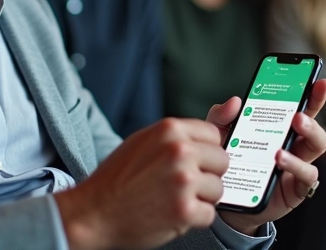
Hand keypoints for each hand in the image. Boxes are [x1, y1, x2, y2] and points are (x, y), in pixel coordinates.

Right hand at [54, 118, 228, 249]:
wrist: (92, 213)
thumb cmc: (118, 177)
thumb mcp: (146, 141)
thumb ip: (183, 131)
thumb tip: (234, 105)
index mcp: (170, 130)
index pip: (214, 135)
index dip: (204, 152)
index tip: (191, 163)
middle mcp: (179, 151)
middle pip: (222, 161)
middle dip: (206, 175)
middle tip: (180, 185)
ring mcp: (183, 181)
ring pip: (218, 189)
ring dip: (200, 199)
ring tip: (172, 200)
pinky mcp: (184, 211)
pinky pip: (209, 215)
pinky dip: (193, 220)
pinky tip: (170, 215)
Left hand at [207, 78, 325, 235]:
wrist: (225, 200)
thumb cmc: (228, 163)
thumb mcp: (218, 136)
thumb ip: (221, 116)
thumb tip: (236, 101)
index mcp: (280, 127)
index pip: (300, 106)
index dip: (312, 93)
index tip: (319, 81)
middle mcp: (294, 144)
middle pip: (314, 122)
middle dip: (314, 109)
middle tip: (299, 110)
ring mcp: (298, 165)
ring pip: (317, 145)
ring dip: (309, 134)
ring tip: (292, 130)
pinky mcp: (296, 188)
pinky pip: (308, 175)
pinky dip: (297, 165)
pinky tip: (280, 159)